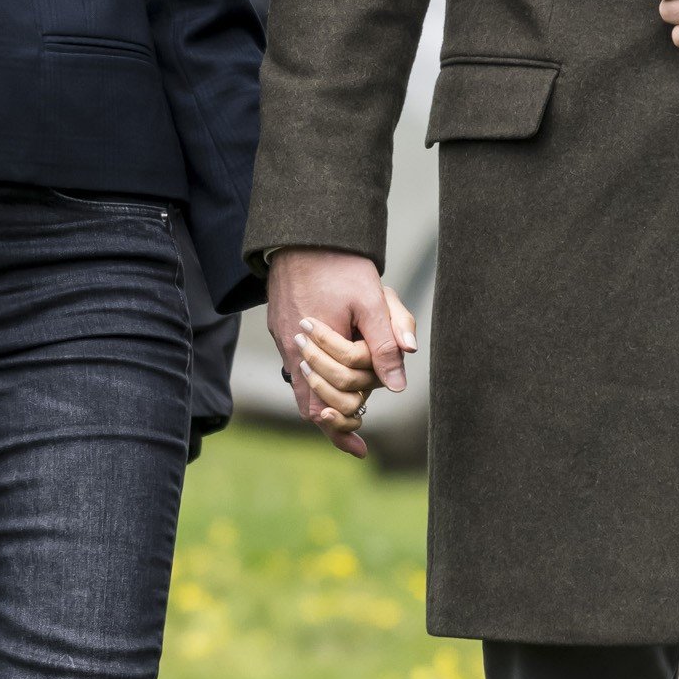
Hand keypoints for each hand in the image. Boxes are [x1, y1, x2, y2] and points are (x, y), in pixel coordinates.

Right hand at [266, 250, 415, 459]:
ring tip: (352, 403)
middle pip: (311, 402)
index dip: (341, 430)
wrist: (305, 230)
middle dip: (339, 413)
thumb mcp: (373, 301)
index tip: (361, 449)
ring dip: (328, 393)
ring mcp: (283, 337)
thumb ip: (386, 342)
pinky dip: (317, 371)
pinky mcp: (281, 323)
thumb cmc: (340, 264)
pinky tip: (334, 362)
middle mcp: (291, 351)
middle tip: (361, 422)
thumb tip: (398, 385)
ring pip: (303, 383)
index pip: (321, 409)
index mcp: (311, 352)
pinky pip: (297, 361)